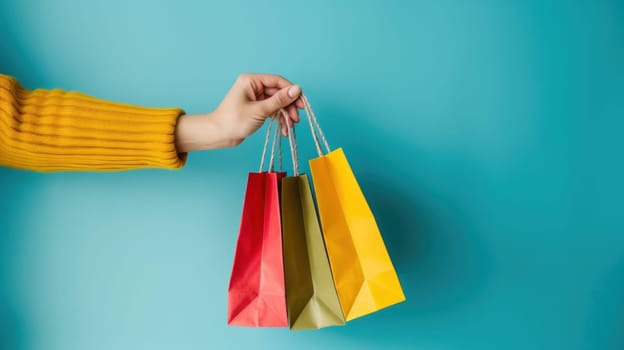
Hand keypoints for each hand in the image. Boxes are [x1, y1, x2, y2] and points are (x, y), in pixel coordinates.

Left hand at [175, 74, 302, 152]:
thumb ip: (279, 100)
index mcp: (251, 81)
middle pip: (279, 93)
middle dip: (289, 106)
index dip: (291, 91)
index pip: (277, 81)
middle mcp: (254, 87)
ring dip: (285, 115)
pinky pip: (272, 111)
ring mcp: (255, 98)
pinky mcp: (256, 109)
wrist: (218, 135)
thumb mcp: (260, 110)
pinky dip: (279, 119)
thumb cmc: (233, 121)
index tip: (301, 103)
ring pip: (277, 103)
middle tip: (296, 118)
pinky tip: (284, 129)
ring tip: (291, 126)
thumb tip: (297, 89)